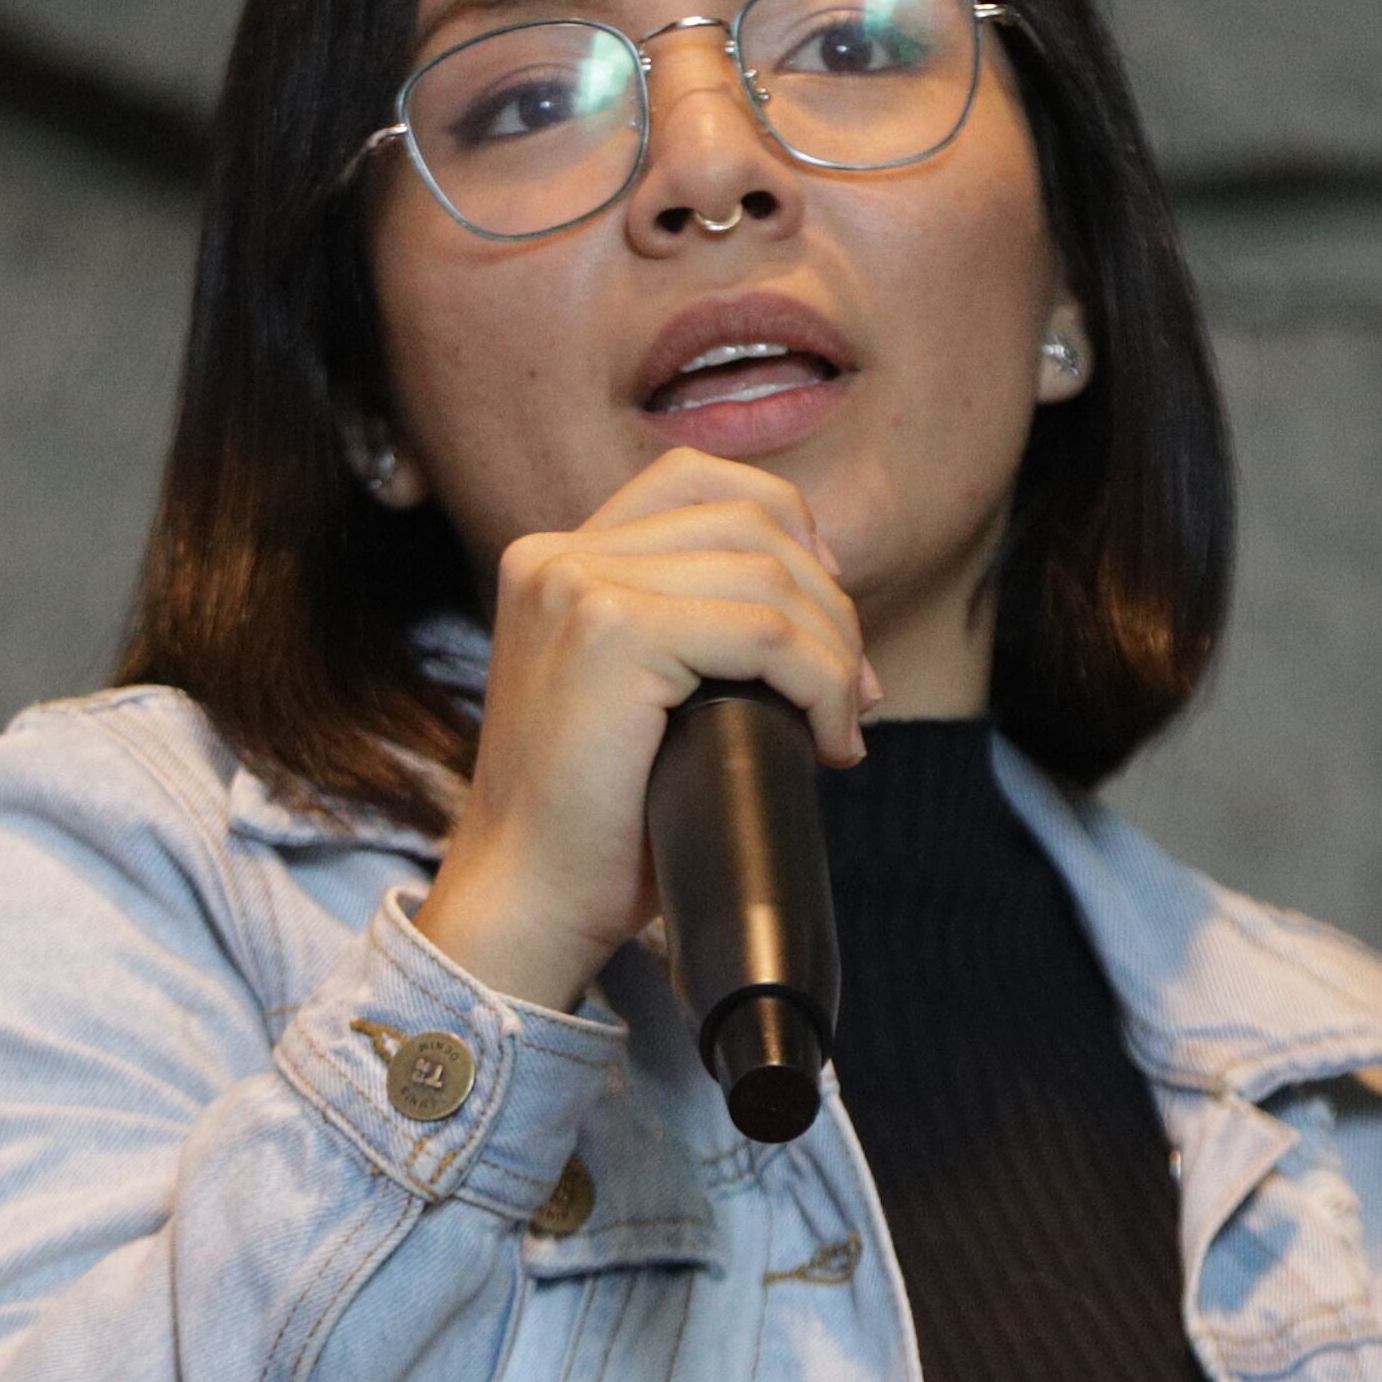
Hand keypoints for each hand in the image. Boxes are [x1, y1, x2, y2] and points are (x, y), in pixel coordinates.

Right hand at [417, 451, 878, 1013]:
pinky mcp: (613, 633)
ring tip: (841, 723)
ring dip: (834, 650)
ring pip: (768, 574)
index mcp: (555, 558)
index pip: (697, 481)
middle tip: (855, 693)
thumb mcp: (637, 696)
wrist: (527, 899)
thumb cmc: (595, 824)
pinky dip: (821, 683)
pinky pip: (766, 633)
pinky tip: (827, 741)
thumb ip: (689, 629)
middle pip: (748, 519)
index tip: (823, 620)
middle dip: (827, 602)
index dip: (787, 531)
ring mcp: (578, 586)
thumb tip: (822, 601)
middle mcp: (557, 555)